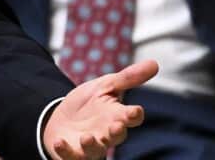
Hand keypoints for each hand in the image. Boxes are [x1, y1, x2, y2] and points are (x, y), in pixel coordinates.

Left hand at [43, 60, 158, 158]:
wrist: (62, 118)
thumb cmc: (89, 104)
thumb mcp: (106, 86)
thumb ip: (128, 78)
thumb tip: (155, 63)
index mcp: (117, 116)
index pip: (131, 117)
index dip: (133, 115)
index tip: (135, 111)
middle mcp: (107, 134)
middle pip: (116, 136)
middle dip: (116, 132)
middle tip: (116, 127)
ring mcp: (90, 145)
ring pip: (95, 150)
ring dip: (91, 145)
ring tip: (87, 137)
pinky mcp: (71, 152)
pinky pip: (69, 155)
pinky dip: (64, 150)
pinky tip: (58, 142)